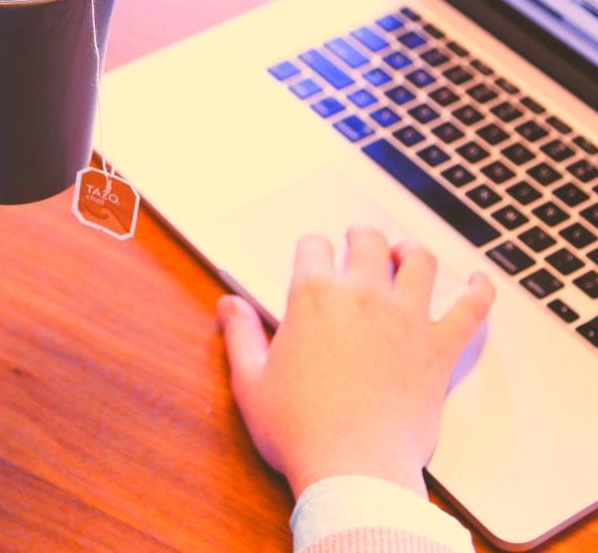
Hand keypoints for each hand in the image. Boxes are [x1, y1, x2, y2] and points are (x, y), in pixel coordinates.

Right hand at [217, 226, 494, 497]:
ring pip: (419, 262)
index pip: (313, 246)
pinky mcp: (438, 349)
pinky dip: (480, 291)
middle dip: (360, 237)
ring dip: (411, 252)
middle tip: (359, 242)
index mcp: (313, 297)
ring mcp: (406, 319)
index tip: (312, 257)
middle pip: (368, 242)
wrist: (353, 471)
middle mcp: (362, 296)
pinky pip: (470, 310)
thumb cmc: (298, 431)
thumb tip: (228, 304)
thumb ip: (241, 335)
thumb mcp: (251, 382)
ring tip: (405, 253)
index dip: (311, 248)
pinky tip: (481, 281)